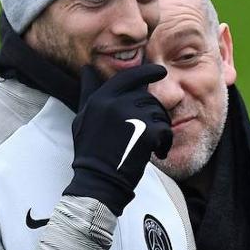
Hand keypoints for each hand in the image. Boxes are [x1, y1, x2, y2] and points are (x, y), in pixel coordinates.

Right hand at [63, 63, 172, 215]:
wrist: (98, 180)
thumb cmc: (90, 151)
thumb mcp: (83, 119)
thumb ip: (88, 93)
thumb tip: (87, 70)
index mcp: (101, 99)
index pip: (128, 77)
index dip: (147, 71)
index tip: (160, 71)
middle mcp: (116, 103)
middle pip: (148, 97)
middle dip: (155, 112)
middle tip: (153, 128)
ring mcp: (132, 117)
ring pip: (159, 112)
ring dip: (160, 128)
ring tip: (152, 144)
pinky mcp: (147, 133)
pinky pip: (166, 130)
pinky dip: (165, 143)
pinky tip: (158, 153)